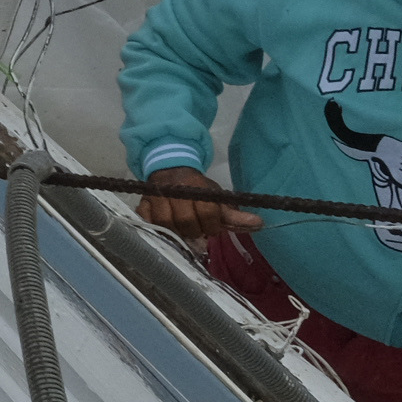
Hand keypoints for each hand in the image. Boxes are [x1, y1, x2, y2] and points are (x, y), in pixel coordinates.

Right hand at [142, 167, 260, 245]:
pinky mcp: (142, 204)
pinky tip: (165, 232)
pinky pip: (148, 223)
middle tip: (198, 232)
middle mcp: (174, 190)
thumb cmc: (196, 188)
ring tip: (184, 233)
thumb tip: (259, 225)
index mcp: (196, 185)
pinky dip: (157, 230)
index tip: (213, 227)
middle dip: (195, 232)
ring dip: (177, 234)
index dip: (212, 225)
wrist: (170, 167)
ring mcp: (155, 197)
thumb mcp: (217, 198)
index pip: (207, 212)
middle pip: (186, 222)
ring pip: (166, 225)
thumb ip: (234, 215)